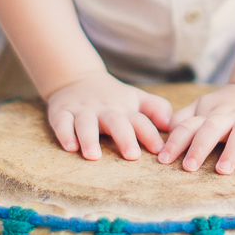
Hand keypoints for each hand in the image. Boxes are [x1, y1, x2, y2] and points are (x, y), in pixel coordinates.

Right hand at [46, 71, 170, 160]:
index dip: (150, 134)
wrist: (76, 78)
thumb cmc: (113, 96)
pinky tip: (69, 147)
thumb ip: (156, 109)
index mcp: (125, 109)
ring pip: (85, 123)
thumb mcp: (136, 98)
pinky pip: (61, 123)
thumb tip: (173, 124)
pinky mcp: (62, 112)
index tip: (159, 149)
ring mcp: (82, 111)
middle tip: (132, 155)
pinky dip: (64, 134)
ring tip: (93, 156)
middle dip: (124, 137)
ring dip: (89, 139)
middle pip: (116, 121)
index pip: (140, 121)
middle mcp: (105, 109)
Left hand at [158, 84, 234, 173]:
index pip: (188, 125)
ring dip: (231, 150)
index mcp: (207, 113)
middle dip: (200, 147)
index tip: (163, 160)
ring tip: (222, 170)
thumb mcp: (201, 107)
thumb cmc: (224, 107)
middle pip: (212, 128)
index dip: (175, 142)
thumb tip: (164, 135)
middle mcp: (228, 115)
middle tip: (189, 167)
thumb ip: (183, 120)